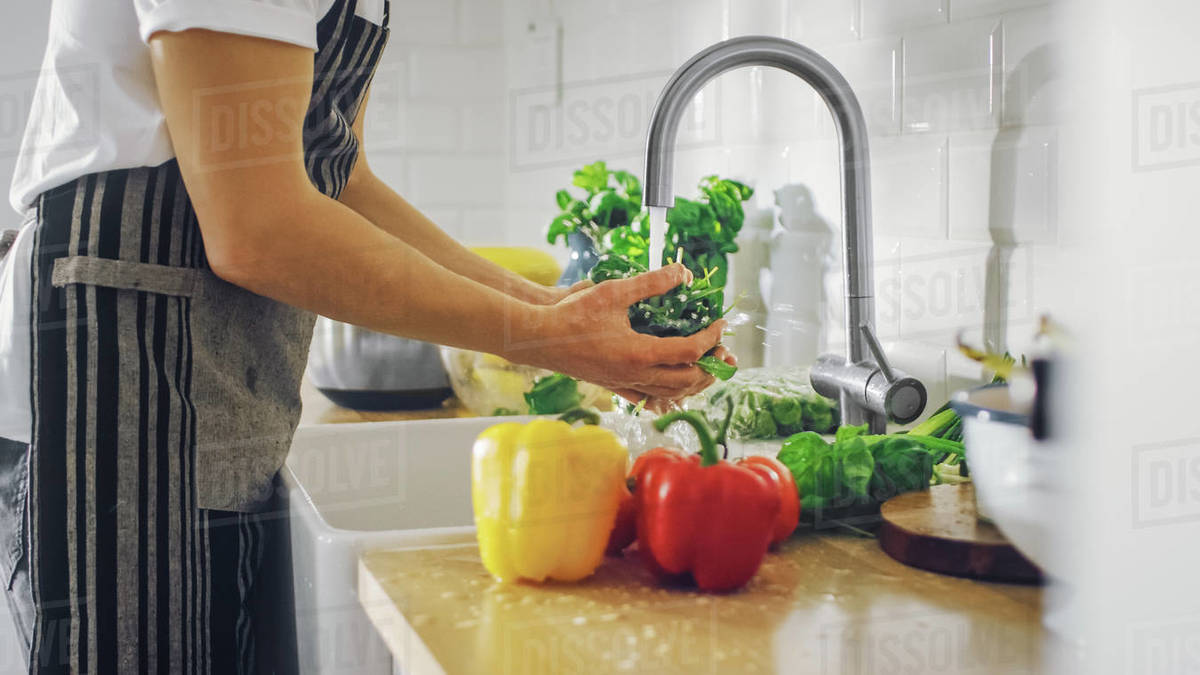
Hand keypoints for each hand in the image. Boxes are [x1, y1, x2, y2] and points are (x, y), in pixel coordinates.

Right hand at [507, 264, 724, 400]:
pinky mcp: (613, 387)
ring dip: (693, 382)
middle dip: (710, 366)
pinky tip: (671, 387)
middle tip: (720, 350)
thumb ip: (651, 282)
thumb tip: (682, 271)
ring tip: (704, 367)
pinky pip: (646, 398)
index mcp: (640, 353)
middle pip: (687, 379)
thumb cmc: (573, 314)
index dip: (711, 338)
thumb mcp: (614, 291)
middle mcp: (636, 375)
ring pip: (670, 393)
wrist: (540, 338)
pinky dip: (666, 395)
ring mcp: (624, 384)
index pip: (690, 350)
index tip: (719, 324)